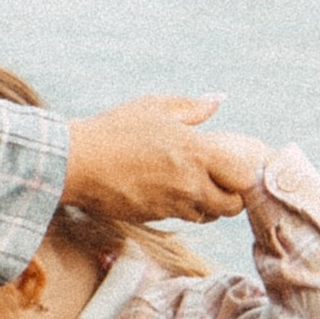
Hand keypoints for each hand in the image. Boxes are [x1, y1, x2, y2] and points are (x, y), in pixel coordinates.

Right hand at [64, 95, 263, 226]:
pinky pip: (181, 218)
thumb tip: (218, 100)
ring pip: (208, 216)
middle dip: (230, 197)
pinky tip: (166, 190)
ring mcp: (173, 205)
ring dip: (207, 205)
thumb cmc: (115, 130)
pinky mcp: (155, 218)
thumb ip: (193, 107)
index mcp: (197, 152)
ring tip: (192, 185)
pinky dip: (182, 208)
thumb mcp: (156, 107)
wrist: (76, 163)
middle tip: (219, 182)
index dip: (242, 176)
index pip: (243, 178)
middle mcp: (191, 183)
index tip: (232, 167)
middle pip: (232, 206)